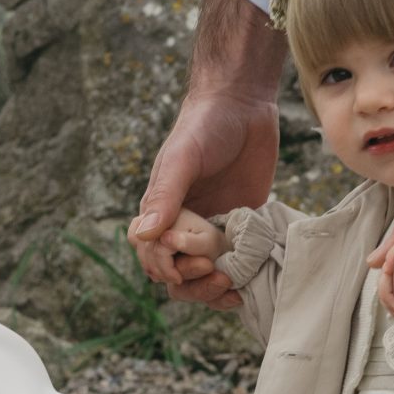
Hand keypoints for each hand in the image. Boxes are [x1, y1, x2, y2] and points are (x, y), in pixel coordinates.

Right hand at [131, 0, 286, 307]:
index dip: (167, 268)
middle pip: (177, 274)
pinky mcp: (243, 226)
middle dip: (192, 283)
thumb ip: (164, 196)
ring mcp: (214, 229)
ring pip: (205, 276)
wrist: (243, 104)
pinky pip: (237, 263)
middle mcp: (184, 226)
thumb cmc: (203, 126)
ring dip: (212, 289)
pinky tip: (249, 287)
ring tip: (231, 285)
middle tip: (215, 272)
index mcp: (160, 212)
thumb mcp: (181, 159)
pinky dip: (240, 279)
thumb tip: (145, 234)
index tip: (189, 265)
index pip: (153, 256)